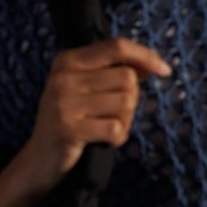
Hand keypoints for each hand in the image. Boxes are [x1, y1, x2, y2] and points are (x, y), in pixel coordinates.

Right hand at [12, 38, 171, 197]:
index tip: (165, 71)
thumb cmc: (73, 120)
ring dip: (124, 121)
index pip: (116, 47)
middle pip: (127, 78)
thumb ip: (114, 72)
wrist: (40, 159)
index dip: (145, 56)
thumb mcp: (87, 88)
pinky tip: (100, 142)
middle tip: (110, 115)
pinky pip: (116, 128)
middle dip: (130, 100)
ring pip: (125, 102)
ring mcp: (64, 103)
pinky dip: (117, 139)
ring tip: (102, 128)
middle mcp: (63, 77)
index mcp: (68, 60)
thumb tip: (151, 65)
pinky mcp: (69, 129)